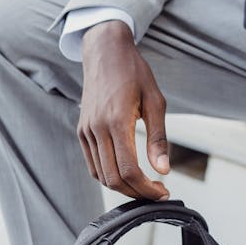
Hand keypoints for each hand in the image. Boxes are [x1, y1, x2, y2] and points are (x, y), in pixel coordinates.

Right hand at [77, 19, 169, 198]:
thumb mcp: (155, 101)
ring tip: (144, 185)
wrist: (105, 52)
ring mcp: (86, 131)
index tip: (163, 192)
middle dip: (137, 193)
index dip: (147, 189)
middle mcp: (97, 129)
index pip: (129, 170)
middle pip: (113, 178)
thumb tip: (164, 170)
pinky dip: (109, 175)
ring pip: (101, 175)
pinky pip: (92, 164)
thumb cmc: (134, 72)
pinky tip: (127, 174)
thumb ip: (158, 138)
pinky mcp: (81, 130)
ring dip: (123, 187)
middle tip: (157, 193)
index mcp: (116, 121)